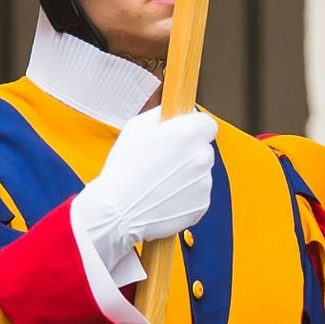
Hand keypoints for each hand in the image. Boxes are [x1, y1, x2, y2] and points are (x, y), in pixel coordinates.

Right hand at [73, 109, 221, 285]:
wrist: (117, 210)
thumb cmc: (123, 169)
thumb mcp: (136, 127)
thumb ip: (162, 114)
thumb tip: (174, 113)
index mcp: (188, 133)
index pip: (208, 123)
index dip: (194, 128)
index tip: (182, 134)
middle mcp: (202, 157)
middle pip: (203, 149)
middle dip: (187, 152)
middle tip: (163, 162)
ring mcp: (204, 183)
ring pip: (200, 173)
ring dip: (186, 175)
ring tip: (159, 183)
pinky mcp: (201, 205)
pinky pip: (197, 195)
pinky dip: (184, 196)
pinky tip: (163, 197)